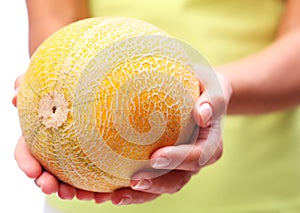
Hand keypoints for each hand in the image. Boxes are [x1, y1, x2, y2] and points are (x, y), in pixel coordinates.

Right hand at [13, 75, 111, 202]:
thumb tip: (15, 96)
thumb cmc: (62, 82)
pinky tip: (102, 192)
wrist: (86, 83)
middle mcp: (53, 147)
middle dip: (47, 182)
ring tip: (77, 195)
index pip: (25, 151)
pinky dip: (93, 185)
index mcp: (38, 133)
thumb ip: (27, 84)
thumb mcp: (46, 79)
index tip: (33, 172)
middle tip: (53, 188)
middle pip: (45, 170)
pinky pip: (91, 174)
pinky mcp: (91, 157)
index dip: (26, 163)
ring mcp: (71, 154)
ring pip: (67, 177)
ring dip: (69, 189)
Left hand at [110, 71, 232, 204]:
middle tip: (133, 182)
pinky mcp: (163, 164)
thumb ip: (212, 100)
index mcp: (210, 144)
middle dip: (155, 184)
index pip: (197, 156)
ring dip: (139, 194)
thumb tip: (201, 115)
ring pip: (160, 185)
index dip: (177, 160)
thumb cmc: (205, 87)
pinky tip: (107, 189)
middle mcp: (194, 159)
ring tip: (114, 196)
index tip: (155, 157)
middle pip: (177, 179)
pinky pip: (148, 177)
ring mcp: (178, 165)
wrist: (201, 93)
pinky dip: (129, 187)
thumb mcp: (214, 87)